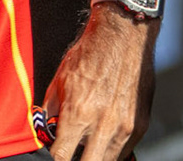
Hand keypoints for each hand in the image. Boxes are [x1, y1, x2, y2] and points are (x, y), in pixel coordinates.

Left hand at [41, 5, 154, 159]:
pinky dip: (112, 151)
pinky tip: (103, 139)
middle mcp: (103, 125)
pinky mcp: (140, 125)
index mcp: (78, 114)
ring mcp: (125, 127)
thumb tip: (42, 134)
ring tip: (87, 147)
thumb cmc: (89, 54)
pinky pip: (125, 152)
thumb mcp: (60, 81)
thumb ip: (50, 112)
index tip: (54, 156)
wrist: (124, 34)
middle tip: (72, 153)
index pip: (61, 158)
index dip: (55, 160)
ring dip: (95, 158)